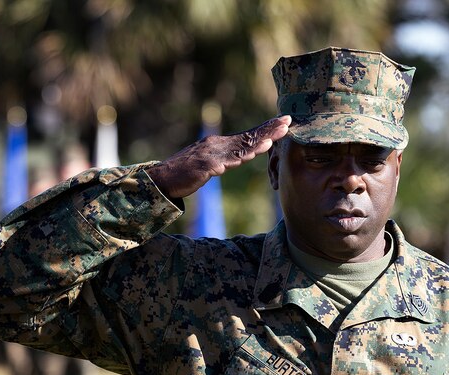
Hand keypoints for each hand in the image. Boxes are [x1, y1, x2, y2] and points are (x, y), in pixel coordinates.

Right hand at [148, 115, 290, 199]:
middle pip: (248, 137)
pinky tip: (256, 152)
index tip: (283, 122)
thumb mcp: (208, 163)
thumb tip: (243, 156)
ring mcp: (212, 155)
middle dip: (269, 129)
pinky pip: (228, 161)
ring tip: (277, 134)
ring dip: (261, 140)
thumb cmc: (184, 174)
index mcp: (219, 145)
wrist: (162, 180)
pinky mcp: (206, 166)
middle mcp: (217, 145)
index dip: (266, 129)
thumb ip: (225, 158)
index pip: (247, 135)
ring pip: (242, 147)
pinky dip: (244, 155)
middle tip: (287, 121)